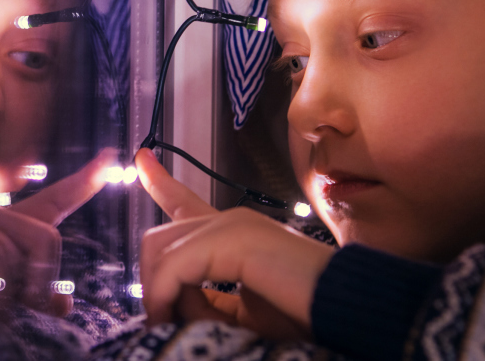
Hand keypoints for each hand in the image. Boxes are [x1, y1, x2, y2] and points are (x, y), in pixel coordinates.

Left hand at [136, 148, 333, 336]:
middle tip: (163, 320)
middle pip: (159, 238)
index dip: (159, 180)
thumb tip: (169, 300)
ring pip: (160, 250)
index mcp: (234, 235)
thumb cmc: (303, 315)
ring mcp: (233, 224)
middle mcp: (231, 220)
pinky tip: (173, 318)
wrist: (343, 312)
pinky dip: (165, 297)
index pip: (186, 201)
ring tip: (169, 324)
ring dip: (157, 294)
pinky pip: (174, 268)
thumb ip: (205, 301)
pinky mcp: (235, 239)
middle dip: (151, 282)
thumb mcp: (241, 312)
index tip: (140, 159)